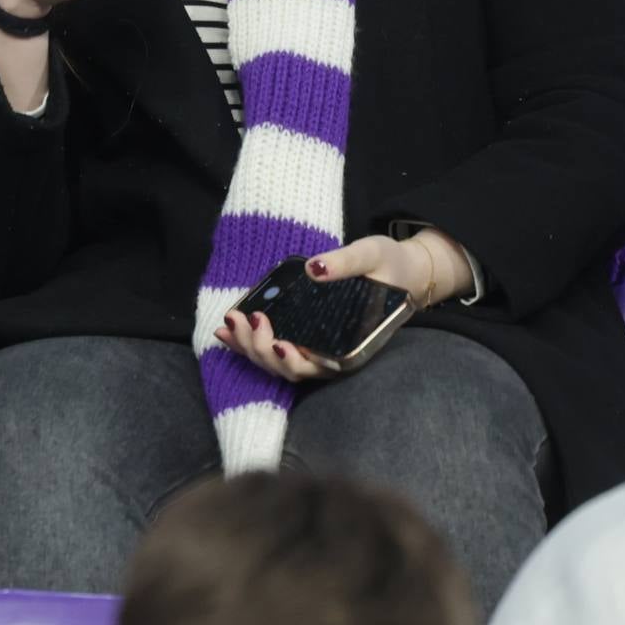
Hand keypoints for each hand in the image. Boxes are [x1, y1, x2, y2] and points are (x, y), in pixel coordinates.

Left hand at [213, 231, 471, 381]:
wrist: (399, 268)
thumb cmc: (390, 264)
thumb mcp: (371, 255)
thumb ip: (346, 262)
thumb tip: (314, 269)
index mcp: (355, 342)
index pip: (322, 367)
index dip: (295, 362)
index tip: (279, 343)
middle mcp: (334, 352)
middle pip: (292, 369)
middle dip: (262, 349)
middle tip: (245, 318)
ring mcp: (316, 346)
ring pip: (278, 363)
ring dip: (249, 347)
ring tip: (229, 322)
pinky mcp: (303, 334)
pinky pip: (273, 346)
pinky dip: (247, 341)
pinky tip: (225, 329)